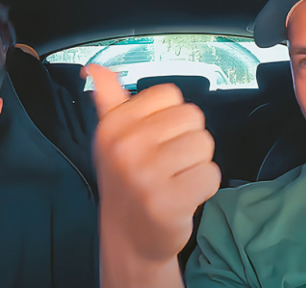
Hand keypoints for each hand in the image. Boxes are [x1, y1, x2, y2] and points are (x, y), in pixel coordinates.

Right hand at [86, 64, 220, 262]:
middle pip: (192, 117)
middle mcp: (126, 146)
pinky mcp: (169, 201)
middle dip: (186, 140)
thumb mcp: (112, 137)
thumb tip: (94, 68)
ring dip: (196, 164)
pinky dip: (204, 187)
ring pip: (204, 144)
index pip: (169, 94)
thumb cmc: (126, 181)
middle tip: (166, 163)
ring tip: (174, 179)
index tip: (154, 139)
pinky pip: (211, 174)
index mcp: (114, 124)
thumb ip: (108, 98)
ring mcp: (146, 175)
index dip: (170, 117)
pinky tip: (182, 195)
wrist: (127, 237)